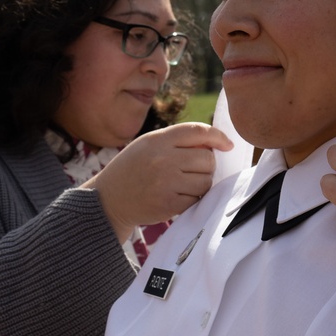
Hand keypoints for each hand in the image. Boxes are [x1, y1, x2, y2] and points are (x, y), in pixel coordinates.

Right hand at [84, 122, 234, 239]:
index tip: (228, 145)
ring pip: (205, 181)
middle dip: (206, 166)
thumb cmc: (134, 169)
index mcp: (158, 140)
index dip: (218, 137)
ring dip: (201, 184)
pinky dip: (192, 199)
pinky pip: (196, 199)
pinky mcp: (169, 204)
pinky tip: (177, 196)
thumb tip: (215, 145)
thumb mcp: (148, 145)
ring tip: (183, 184)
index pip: (197, 131)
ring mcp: (166, 183)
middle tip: (192, 171)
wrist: (108, 200)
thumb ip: (177, 141)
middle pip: (207, 159)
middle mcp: (162, 159)